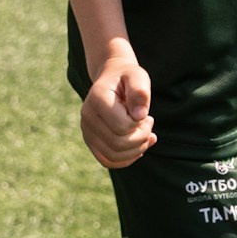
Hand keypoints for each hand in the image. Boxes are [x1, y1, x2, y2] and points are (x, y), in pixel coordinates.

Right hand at [81, 43, 154, 168]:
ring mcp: (87, 130)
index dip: (140, 124)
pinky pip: (107, 161)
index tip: (146, 114)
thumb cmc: (127, 78)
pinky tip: (139, 147)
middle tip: (149, 124)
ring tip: (146, 135)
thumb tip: (140, 115)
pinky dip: (126, 159)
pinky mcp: (91, 141)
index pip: (122, 126)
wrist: (112, 79)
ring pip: (112, 156)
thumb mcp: (138, 77)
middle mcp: (87, 116)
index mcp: (97, 98)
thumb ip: (140, 92)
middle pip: (117, 144)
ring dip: (136, 150)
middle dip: (141, 138)